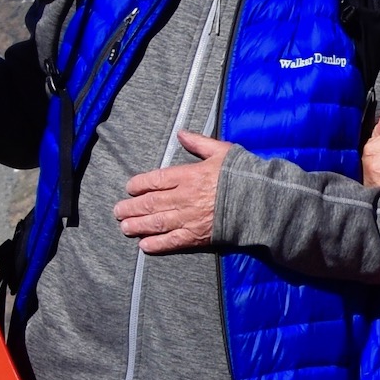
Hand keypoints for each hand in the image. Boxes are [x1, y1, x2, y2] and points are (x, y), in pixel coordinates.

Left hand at [115, 132, 231, 253]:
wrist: (262, 201)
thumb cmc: (243, 174)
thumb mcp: (222, 151)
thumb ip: (199, 143)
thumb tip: (181, 133)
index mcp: (189, 175)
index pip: (156, 180)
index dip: (139, 184)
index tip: (129, 188)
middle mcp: (185, 197)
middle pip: (151, 203)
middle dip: (131, 208)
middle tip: (118, 211)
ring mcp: (190, 218)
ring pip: (156, 223)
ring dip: (138, 226)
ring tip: (124, 228)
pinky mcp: (198, 236)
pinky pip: (173, 241)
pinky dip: (157, 244)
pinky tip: (144, 246)